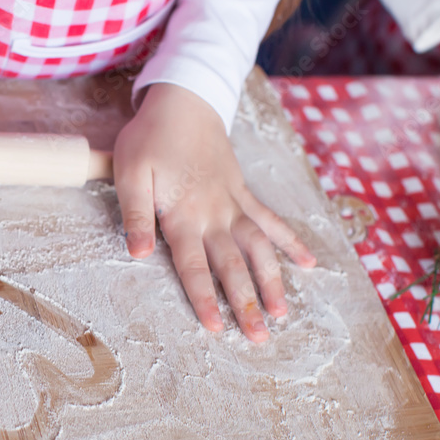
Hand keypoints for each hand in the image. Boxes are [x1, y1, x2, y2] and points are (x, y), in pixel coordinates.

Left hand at [112, 83, 315, 341]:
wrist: (183, 100)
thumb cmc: (149, 138)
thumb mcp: (130, 173)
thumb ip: (136, 215)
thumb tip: (138, 253)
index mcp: (184, 214)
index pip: (193, 266)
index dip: (204, 298)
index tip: (215, 328)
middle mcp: (215, 214)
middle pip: (233, 266)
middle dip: (246, 303)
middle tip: (259, 339)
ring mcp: (233, 203)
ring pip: (259, 249)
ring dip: (272, 281)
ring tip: (284, 314)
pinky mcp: (243, 191)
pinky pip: (271, 220)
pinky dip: (290, 241)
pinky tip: (309, 263)